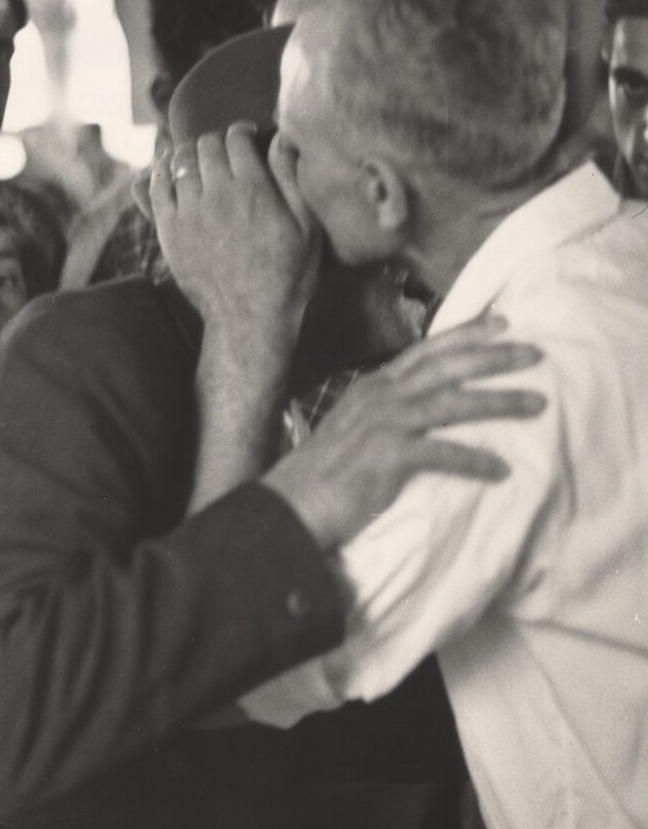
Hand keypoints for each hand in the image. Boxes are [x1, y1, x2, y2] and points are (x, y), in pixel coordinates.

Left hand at [150, 123, 320, 356]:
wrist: (250, 319)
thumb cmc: (287, 276)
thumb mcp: (306, 228)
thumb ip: (292, 179)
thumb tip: (282, 139)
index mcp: (253, 189)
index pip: (236, 137)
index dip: (242, 132)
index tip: (248, 137)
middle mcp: (217, 194)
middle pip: (205, 145)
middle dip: (216, 141)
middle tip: (224, 150)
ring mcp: (188, 212)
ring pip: (179, 161)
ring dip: (189, 153)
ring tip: (198, 159)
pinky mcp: (169, 231)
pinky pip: (156, 187)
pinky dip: (162, 172)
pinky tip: (170, 171)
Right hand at [263, 316, 546, 549]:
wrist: (291, 505)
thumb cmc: (323, 475)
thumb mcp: (354, 429)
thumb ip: (384, 414)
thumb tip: (419, 413)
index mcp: (374, 387)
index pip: (427, 350)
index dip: (466, 334)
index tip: (502, 323)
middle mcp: (381, 396)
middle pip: (447, 366)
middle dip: (494, 357)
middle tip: (534, 354)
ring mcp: (384, 424)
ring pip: (453, 402)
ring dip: (499, 402)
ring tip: (536, 405)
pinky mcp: (388, 456)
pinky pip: (443, 453)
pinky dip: (475, 461)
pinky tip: (501, 470)